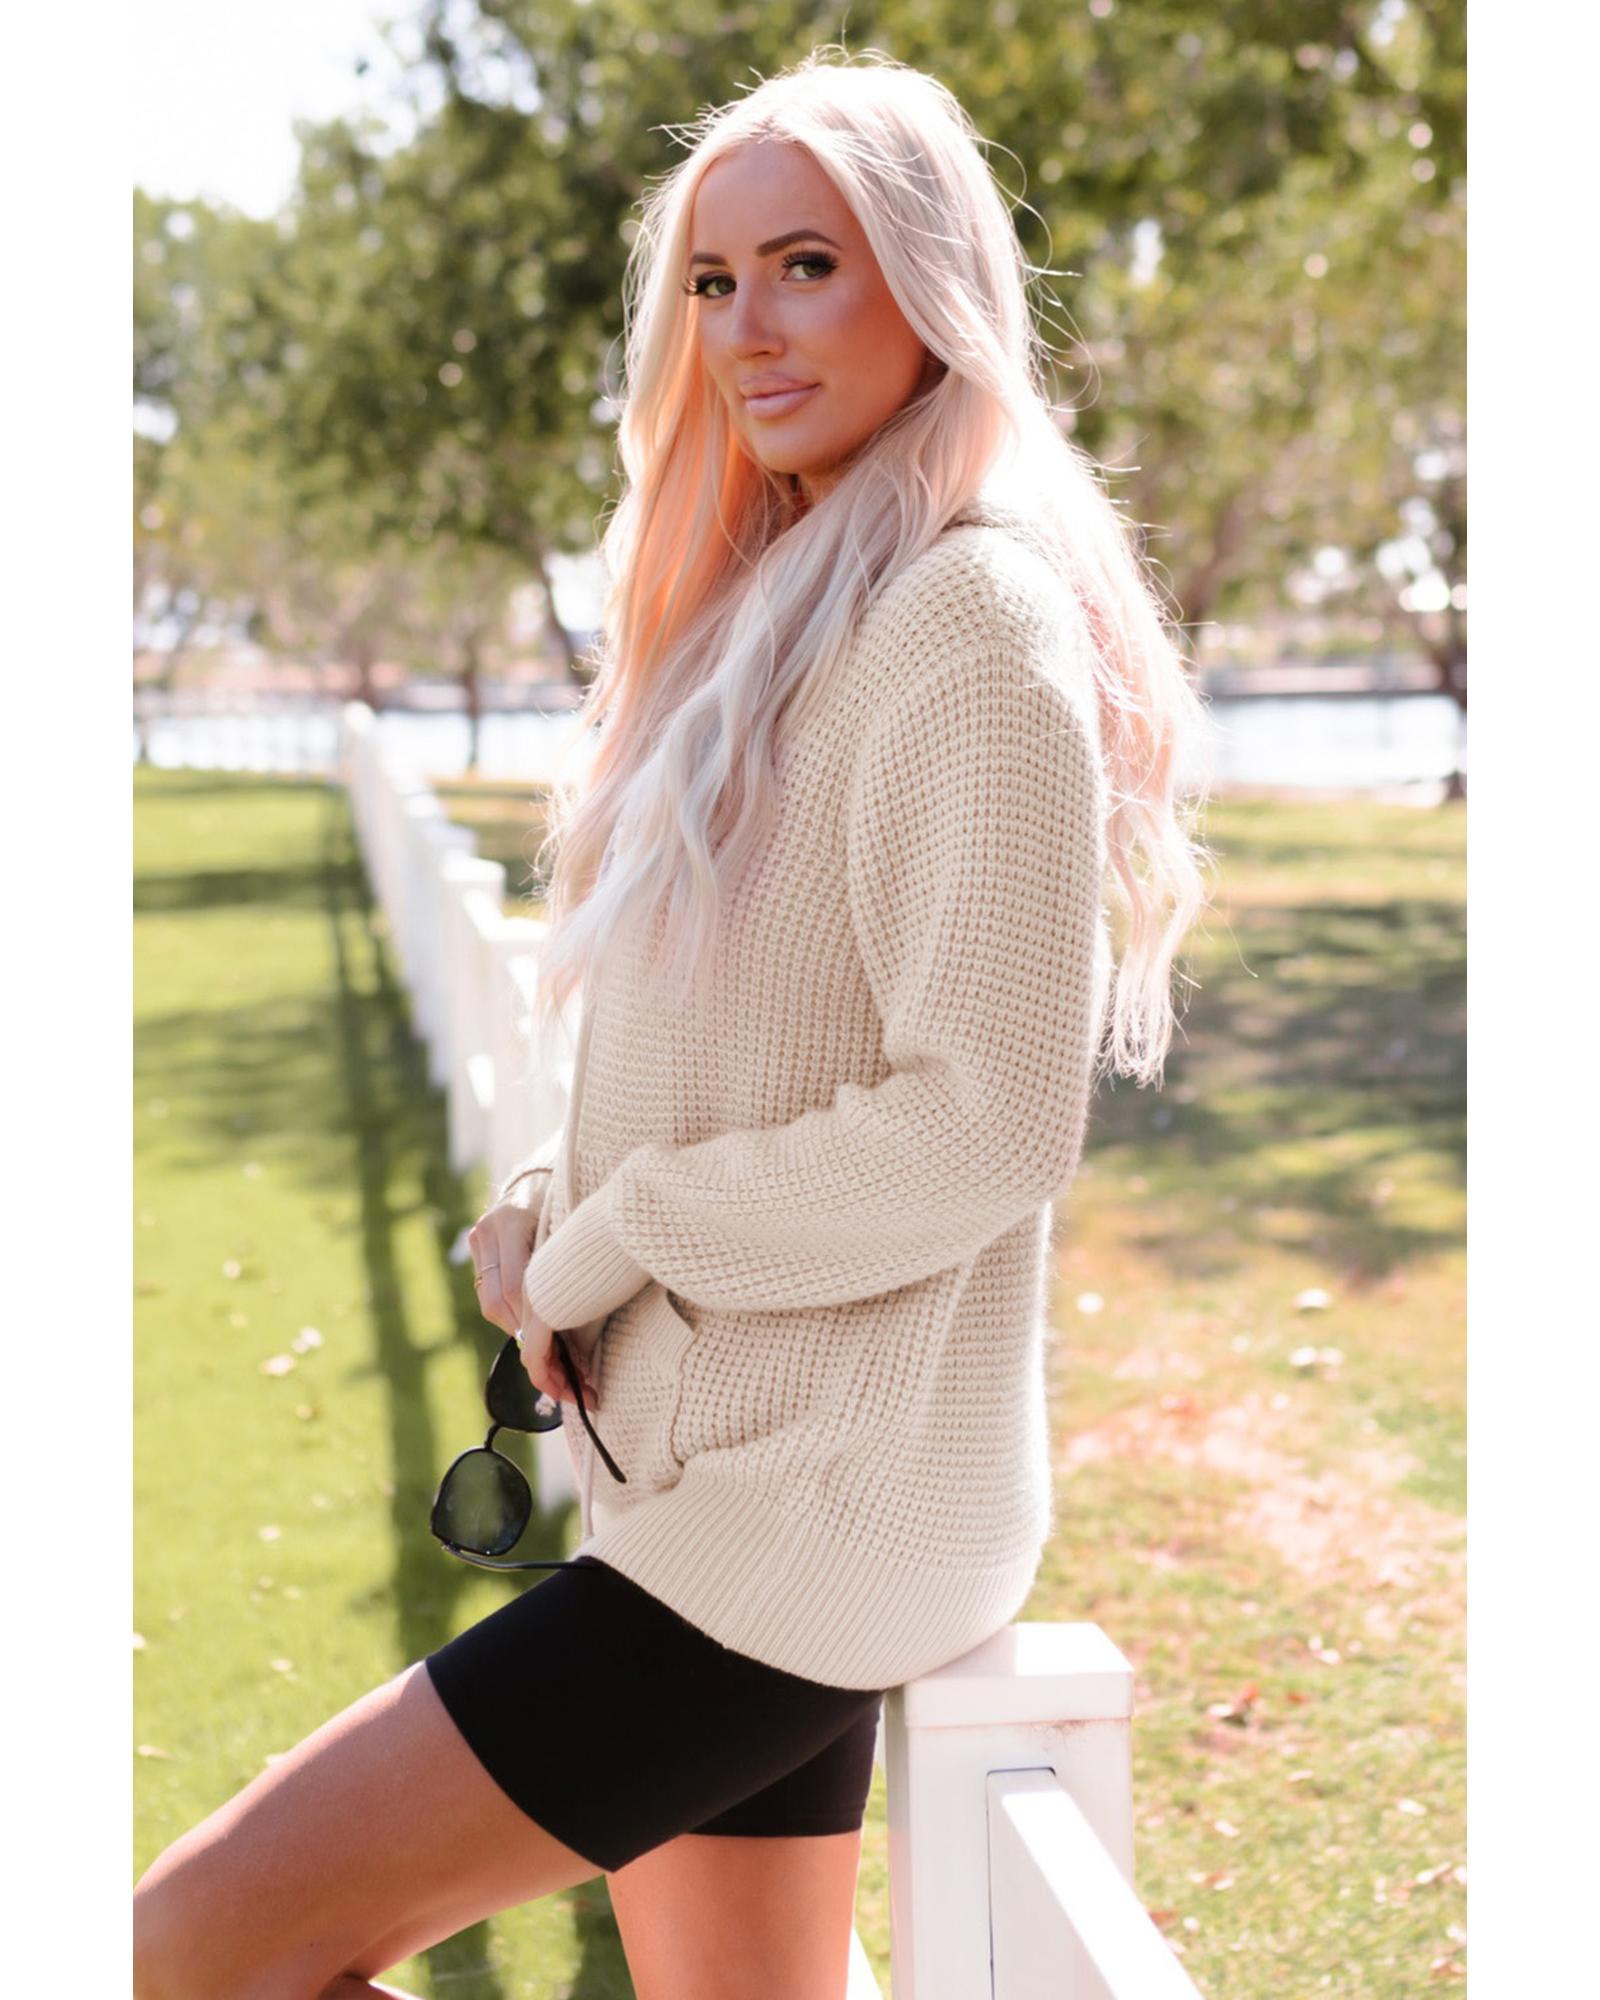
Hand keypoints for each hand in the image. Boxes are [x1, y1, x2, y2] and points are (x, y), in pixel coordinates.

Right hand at [467, 1184, 597, 1412]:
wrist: (541, 1175)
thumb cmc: (568, 1199)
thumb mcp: (571, 1224)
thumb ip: (564, 1261)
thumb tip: (571, 1314)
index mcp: (511, 1221)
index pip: (514, 1288)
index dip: (534, 1320)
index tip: (557, 1344)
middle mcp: (487, 1231)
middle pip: (497, 1301)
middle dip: (526, 1332)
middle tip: (554, 1357)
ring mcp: (478, 1238)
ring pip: (490, 1302)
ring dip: (518, 1326)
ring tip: (547, 1346)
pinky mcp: (477, 1246)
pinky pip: (490, 1292)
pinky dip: (512, 1313)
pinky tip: (534, 1326)